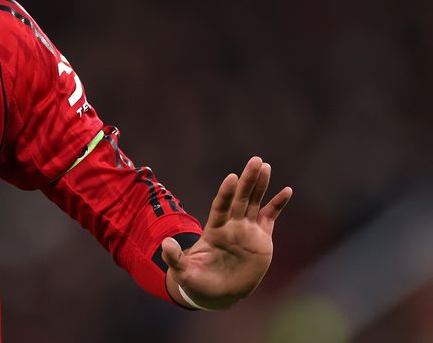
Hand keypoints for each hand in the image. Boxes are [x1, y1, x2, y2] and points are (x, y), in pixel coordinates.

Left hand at [161, 156, 292, 309]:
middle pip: (240, 199)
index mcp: (214, 231)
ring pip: (254, 203)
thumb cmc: (198, 281)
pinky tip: (287, 190)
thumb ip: (175, 258)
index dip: (226, 193)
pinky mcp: (261, 239)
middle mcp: (231, 226)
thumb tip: (165, 244)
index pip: (221, 207)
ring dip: (260, 186)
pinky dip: (278, 204)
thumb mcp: (183, 272)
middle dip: (248, 180)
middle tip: (255, 160)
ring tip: (265, 166)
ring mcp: (246, 231)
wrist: (217, 292)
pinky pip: (270, 217)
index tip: (232, 177)